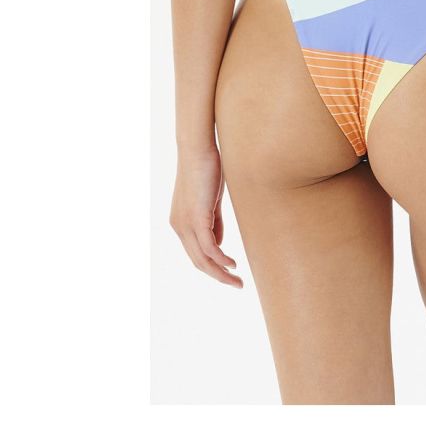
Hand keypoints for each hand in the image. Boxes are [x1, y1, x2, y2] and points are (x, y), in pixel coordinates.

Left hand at [169, 146, 242, 286]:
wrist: (197, 149)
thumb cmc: (206, 169)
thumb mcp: (210, 201)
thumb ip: (213, 223)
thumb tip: (218, 244)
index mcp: (181, 223)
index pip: (195, 254)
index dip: (212, 267)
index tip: (230, 274)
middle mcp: (179, 226)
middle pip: (198, 262)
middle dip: (218, 276)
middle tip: (237, 284)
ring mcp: (185, 223)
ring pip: (202, 258)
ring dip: (221, 273)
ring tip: (237, 281)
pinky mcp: (196, 218)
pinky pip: (208, 246)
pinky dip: (220, 259)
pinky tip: (232, 264)